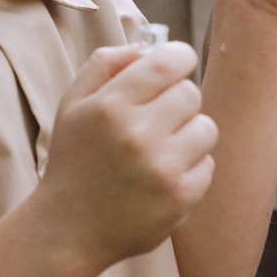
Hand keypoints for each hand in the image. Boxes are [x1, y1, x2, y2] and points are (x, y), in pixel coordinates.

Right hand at [34, 40, 216, 269]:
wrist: (68, 230)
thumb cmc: (74, 161)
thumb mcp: (73, 105)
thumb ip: (105, 64)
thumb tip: (146, 46)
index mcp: (110, 105)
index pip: (169, 61)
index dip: (179, 58)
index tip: (176, 67)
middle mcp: (137, 134)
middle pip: (191, 93)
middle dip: (178, 102)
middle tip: (158, 120)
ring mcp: (162, 168)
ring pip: (207, 128)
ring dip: (189, 136)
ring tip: (161, 151)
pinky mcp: (180, 197)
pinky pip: (208, 165)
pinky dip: (191, 169)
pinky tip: (162, 179)